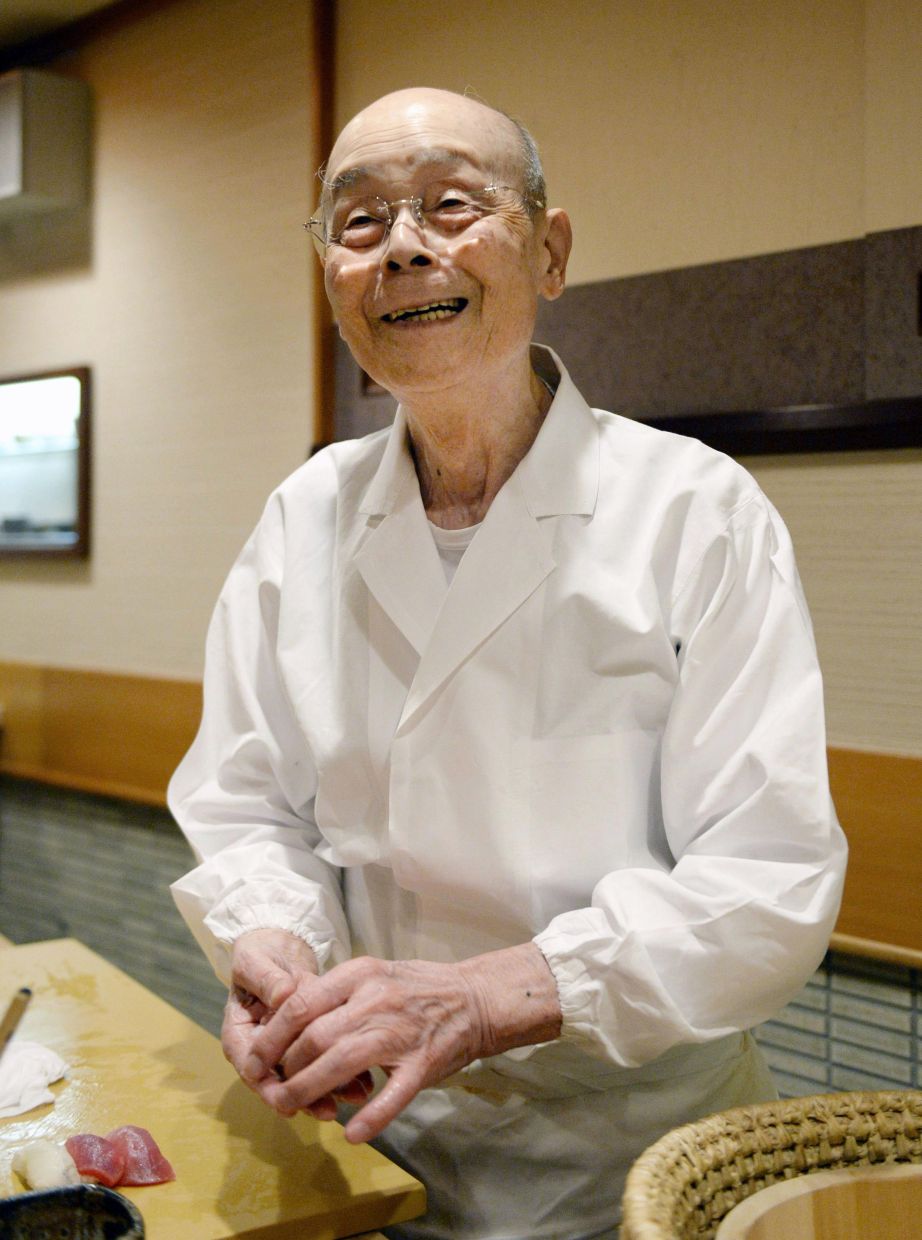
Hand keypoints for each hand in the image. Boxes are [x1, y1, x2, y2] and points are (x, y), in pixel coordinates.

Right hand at [223, 928, 370, 1119]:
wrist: (282, 949)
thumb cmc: (262, 956)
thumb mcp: (257, 962)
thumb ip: (268, 980)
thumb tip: (283, 996)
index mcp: (241, 1033)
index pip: (250, 1067)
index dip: (267, 1086)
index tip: (284, 1098)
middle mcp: (264, 1049)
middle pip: (281, 1081)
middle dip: (305, 1096)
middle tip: (327, 1110)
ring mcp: (289, 1049)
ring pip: (306, 1076)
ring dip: (329, 1090)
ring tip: (356, 1097)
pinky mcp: (312, 1044)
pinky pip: (325, 1062)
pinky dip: (344, 1073)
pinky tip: (366, 1082)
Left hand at [240, 942, 561, 1142]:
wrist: (475, 999)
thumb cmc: (418, 989)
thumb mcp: (373, 975)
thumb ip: (335, 995)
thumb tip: (286, 1021)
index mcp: (360, 975)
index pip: (300, 1003)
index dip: (270, 1036)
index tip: (253, 1058)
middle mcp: (376, 999)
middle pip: (313, 1037)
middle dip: (284, 1069)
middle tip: (274, 1088)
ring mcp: (400, 1032)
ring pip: (340, 1064)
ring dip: (308, 1091)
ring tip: (292, 1107)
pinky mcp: (423, 1064)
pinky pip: (391, 1096)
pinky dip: (369, 1118)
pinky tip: (351, 1133)